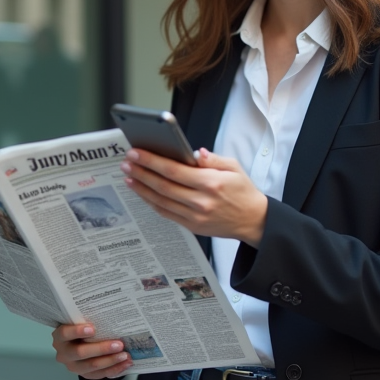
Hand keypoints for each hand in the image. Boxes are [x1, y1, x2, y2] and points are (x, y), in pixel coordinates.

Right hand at [51, 323, 131, 379]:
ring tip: (125, 355)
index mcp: (60, 338)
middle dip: (101, 349)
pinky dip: (115, 369)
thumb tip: (108, 309)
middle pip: (80, 352)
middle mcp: (64, 354)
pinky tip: (125, 363)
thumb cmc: (80, 329)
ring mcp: (74, 366)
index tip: (92, 328)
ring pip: (92, 366)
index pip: (65, 333)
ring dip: (111, 360)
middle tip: (119, 344)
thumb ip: (86, 319)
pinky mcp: (85, 375)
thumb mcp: (78, 322)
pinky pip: (100, 374)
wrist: (77, 344)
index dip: (77, 331)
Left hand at [121, 147, 267, 246]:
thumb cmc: (243, 191)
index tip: (137, 153)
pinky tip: (143, 192)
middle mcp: (201, 201)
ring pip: (161, 201)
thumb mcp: (234, 167)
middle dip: (141, 172)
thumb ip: (213, 159)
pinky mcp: (192, 226)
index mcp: (211, 183)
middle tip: (126, 163)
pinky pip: (166, 213)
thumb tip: (195, 153)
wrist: (253, 220)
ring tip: (129, 176)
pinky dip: (152, 202)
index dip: (152, 161)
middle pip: (163, 185)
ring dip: (142, 188)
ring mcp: (195, 216)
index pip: (174, 170)